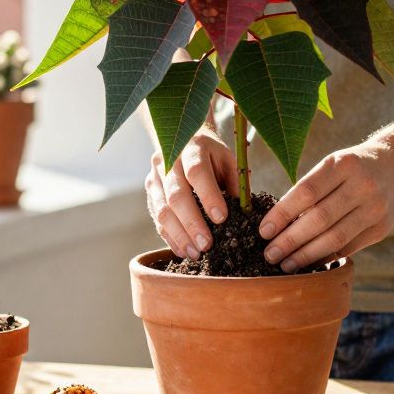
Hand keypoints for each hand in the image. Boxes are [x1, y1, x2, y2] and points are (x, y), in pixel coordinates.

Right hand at [145, 130, 239, 259]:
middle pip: (176, 195)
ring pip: (162, 210)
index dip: (208, 196)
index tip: (221, 219)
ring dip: (179, 235)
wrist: (184, 140)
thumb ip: (236, 184)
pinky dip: (170, 237)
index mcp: (191, 148)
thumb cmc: (212, 156)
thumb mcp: (229, 160)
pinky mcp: (150, 193)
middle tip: (207, 245)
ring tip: (196, 253)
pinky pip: (156, 218)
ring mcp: (154, 177)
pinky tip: (183, 251)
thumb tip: (244, 215)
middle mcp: (168, 162)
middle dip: (192, 223)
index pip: (197, 172)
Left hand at [259, 136, 393, 272]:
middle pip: (319, 218)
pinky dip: (325, 256)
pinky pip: (348, 247)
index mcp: (343, 165)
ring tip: (286, 263)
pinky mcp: (381, 229)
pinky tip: (308, 262)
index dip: (282, 214)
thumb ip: (309, 189)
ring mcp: (375, 208)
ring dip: (306, 254)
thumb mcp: (332, 165)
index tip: (263, 231)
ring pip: (334, 238)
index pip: (306, 192)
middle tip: (270, 254)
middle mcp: (362, 185)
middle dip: (290, 240)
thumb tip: (277, 224)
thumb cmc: (352, 168)